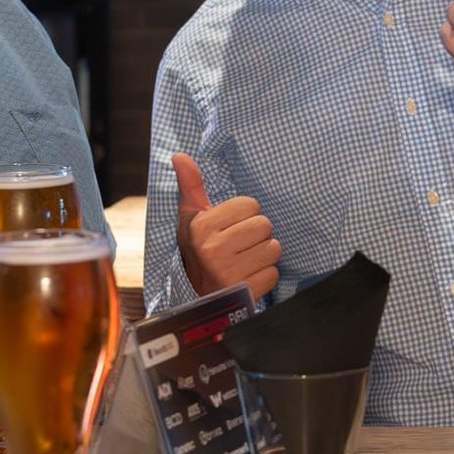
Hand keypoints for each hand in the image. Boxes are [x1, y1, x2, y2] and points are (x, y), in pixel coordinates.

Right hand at [171, 153, 278, 299]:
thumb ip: (191, 186)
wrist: (197, 299)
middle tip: (239, 246)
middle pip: (265, 225)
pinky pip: (274, 273)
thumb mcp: (191, 219)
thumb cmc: (198, 251)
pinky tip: (248, 278)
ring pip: (274, 248)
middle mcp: (213, 249)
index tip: (230, 228)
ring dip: (263, 255)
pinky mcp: (245, 291)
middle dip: (256, 235)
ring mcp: (229, 272)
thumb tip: (179, 155)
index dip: (244, 215)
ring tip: (244, 261)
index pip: (250, 204)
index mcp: (201, 226)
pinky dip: (265, 276)